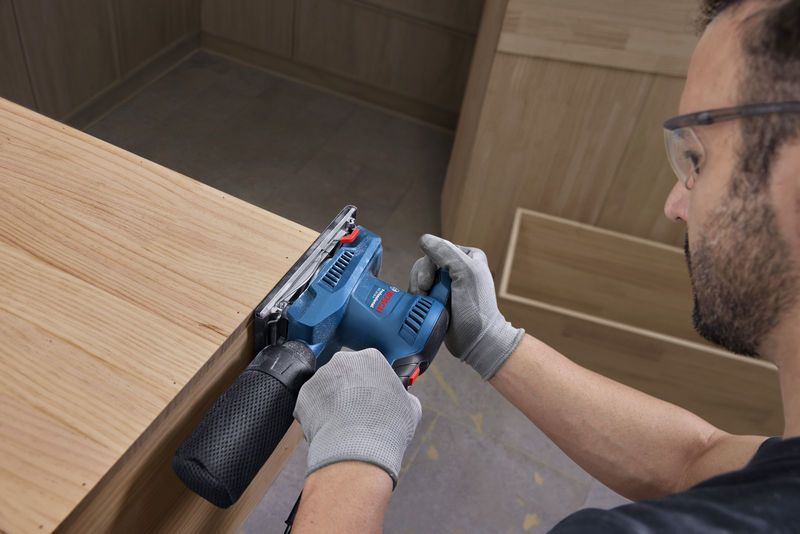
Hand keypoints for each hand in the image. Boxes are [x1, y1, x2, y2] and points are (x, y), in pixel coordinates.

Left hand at [293, 348, 421, 485]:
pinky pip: (311, 404)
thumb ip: (403, 396)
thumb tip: (402, 399)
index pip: (370, 365)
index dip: (372, 383)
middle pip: (345, 372)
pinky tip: (330, 429)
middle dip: (350, 389)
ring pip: (326, 388)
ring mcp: (320, 377)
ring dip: (333, 401)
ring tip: (344, 423)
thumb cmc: (387, 428)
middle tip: (358, 410)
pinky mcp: (304, 395)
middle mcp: (343, 361)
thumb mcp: (411, 407)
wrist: (358, 449)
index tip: (374, 396)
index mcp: (370, 357)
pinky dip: (318, 415)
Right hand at [409, 234, 523, 379]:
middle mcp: (457, 269)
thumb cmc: (477, 309)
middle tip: (426, 292)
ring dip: (419, 290)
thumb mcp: (465, 273)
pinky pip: (418, 292)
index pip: (437, 249)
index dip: (429, 264)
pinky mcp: (437, 300)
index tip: (430, 281)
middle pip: (425, 263)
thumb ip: (445, 252)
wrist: (476, 341)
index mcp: (468, 257)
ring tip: (429, 303)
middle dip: (422, 279)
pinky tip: (426, 307)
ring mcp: (445, 286)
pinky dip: (418, 300)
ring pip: (419, 278)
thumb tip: (424, 239)